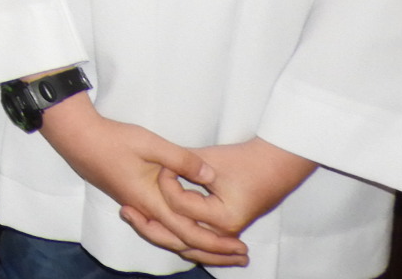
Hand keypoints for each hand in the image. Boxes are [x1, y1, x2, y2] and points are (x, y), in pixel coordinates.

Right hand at [39, 93, 238, 264]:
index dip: (217, 243)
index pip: (189, 233)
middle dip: (212, 251)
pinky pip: (161, 226)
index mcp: (152, 201)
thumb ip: (182, 160)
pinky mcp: (132, 198)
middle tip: (239, 256)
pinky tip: (189, 228)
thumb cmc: (113, 140)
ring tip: (221, 247)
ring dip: (197, 244)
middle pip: (181, 242)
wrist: (78, 139)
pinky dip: (181, 234)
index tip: (240, 247)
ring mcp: (137, 206)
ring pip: (170, 236)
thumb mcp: (151, 144)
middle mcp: (146, 210)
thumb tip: (211, 177)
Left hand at [140, 139, 311, 260]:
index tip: (162, 165)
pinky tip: (155, 227)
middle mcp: (226, 231)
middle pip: (180, 236)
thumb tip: (160, 171)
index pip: (181, 206)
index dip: (166, 184)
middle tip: (124, 211)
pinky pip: (196, 239)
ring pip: (187, 243)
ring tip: (134, 221)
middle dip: (150, 226)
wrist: (276, 165)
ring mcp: (226, 232)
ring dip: (161, 235)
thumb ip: (183, 164)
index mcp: (225, 216)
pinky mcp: (223, 229)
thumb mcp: (210, 158)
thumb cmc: (245, 160)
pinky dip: (176, 236)